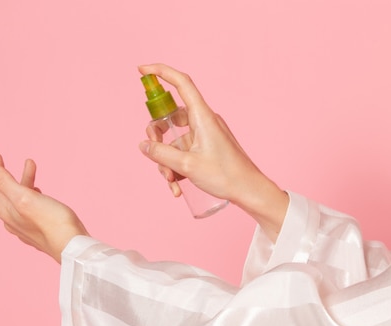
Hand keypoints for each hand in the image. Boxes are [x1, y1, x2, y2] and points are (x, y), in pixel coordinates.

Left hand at [0, 150, 88, 262]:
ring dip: (19, 178)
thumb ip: (3, 181)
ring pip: (15, 195)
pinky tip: (36, 189)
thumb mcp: (24, 197)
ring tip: (29, 163)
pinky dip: (28, 191)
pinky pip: (27, 203)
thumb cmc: (51, 222)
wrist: (72, 247)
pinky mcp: (37, 226)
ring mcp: (23, 223)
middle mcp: (10, 217)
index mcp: (5, 208)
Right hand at [137, 64, 288, 240]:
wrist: (248, 191)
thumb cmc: (225, 175)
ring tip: (171, 182)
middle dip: (157, 139)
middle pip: (169, 117)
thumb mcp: (187, 165)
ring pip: (174, 140)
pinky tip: (177, 186)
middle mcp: (203, 121)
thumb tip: (143, 145)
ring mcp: (204, 135)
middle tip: (153, 156)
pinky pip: (183, 152)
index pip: (181, 83)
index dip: (161, 72)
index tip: (141, 70)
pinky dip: (176, 167)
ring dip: (166, 161)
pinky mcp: (205, 148)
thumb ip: (161, 154)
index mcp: (202, 116)